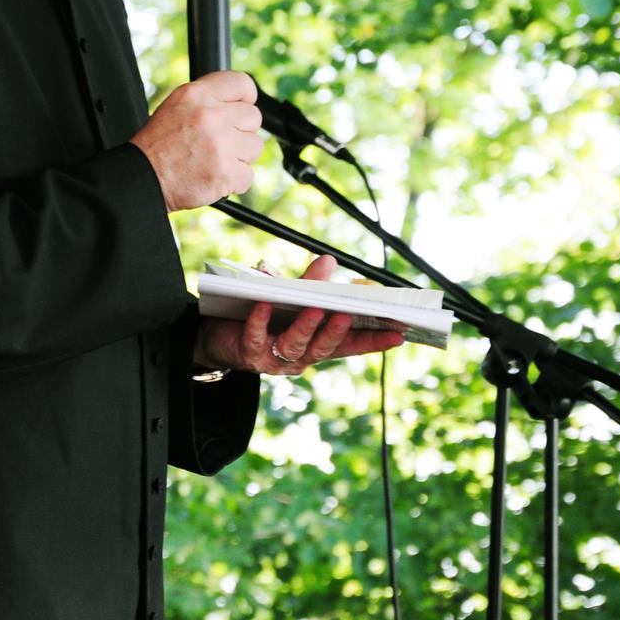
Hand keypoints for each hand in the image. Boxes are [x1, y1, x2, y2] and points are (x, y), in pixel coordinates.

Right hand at [132, 71, 264, 210]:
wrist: (143, 177)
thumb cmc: (159, 144)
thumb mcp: (177, 106)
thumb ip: (209, 99)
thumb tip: (241, 101)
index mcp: (197, 95)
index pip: (242, 84)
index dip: (245, 98)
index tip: (241, 108)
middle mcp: (211, 116)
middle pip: (253, 117)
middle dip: (240, 131)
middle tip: (219, 141)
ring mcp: (221, 146)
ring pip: (255, 146)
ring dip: (239, 156)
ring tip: (215, 159)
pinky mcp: (226, 173)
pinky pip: (248, 175)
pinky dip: (234, 180)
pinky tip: (214, 175)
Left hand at [196, 255, 406, 374]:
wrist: (219, 336)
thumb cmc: (262, 316)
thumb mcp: (289, 299)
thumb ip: (308, 284)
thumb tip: (329, 261)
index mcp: (316, 344)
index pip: (350, 344)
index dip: (375, 341)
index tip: (401, 334)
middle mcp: (300, 357)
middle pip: (324, 348)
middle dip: (337, 331)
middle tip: (349, 315)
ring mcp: (275, 359)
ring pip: (295, 346)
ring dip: (306, 327)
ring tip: (314, 309)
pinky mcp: (248, 354)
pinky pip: (256, 338)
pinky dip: (260, 320)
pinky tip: (263, 304)